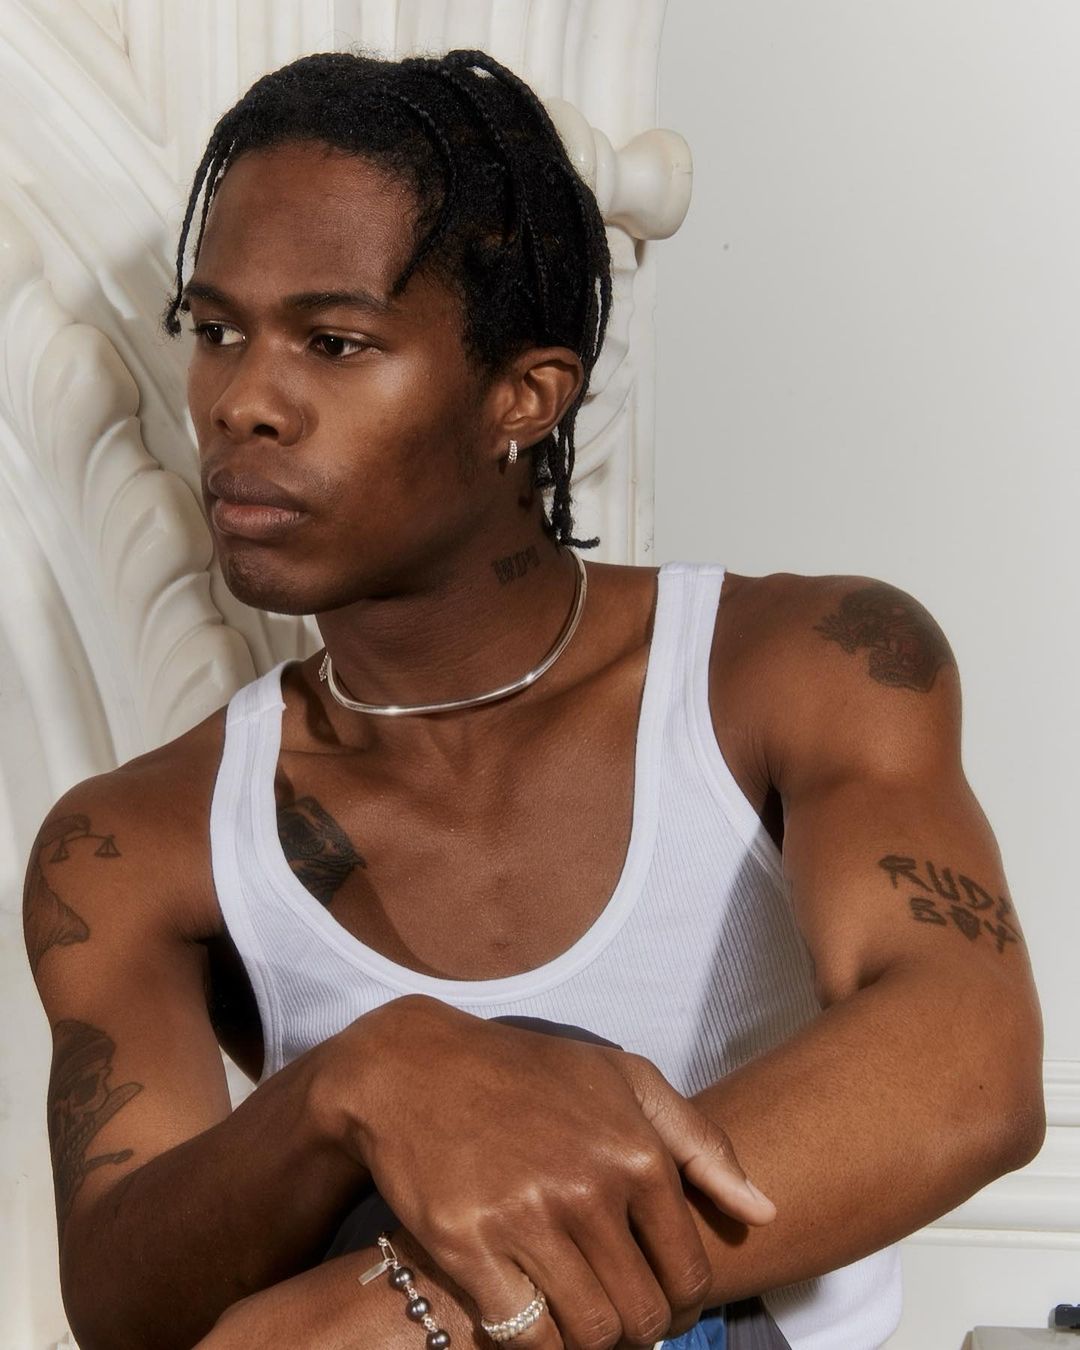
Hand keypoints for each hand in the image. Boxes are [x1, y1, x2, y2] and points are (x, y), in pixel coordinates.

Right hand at [327, 997, 774, 1347]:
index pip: (687, 1276)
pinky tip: (526, 1308)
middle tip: (614, 1311)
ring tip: (574, 1311)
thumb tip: (763, 1212)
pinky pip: (523, 1335)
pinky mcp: (466, 1245)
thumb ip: (701, 1145)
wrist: (416, 1067)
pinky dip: (532, 1338)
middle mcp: (587, 1189)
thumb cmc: (531, 1074)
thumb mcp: (624, 1080)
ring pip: (588, 1335)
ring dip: (586, 1338)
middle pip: (641, 1318)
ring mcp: (524, 1219)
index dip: (679, 1302)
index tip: (655, 1297)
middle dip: (635, 1328)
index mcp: (636, 1153)